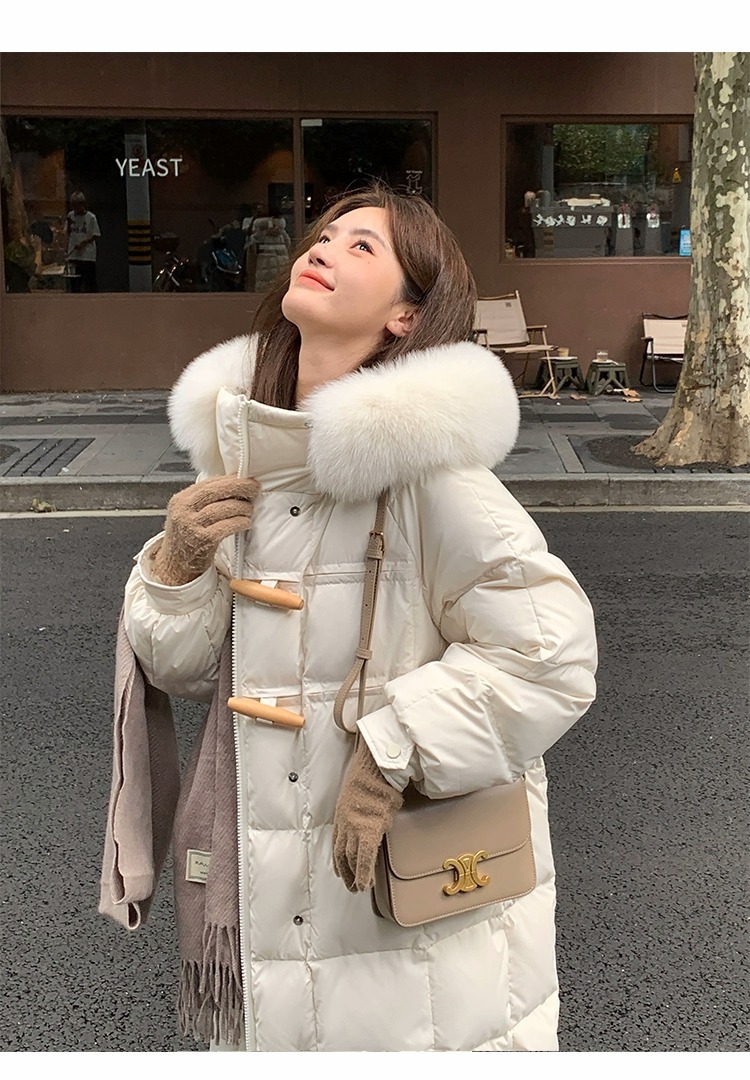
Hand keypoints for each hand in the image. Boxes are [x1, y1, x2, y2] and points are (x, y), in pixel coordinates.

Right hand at [150, 474, 260, 585]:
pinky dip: (240, 522)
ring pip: (224, 508)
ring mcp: (192, 525)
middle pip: (216, 491)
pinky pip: (227, 526)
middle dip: (239, 487)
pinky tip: (246, 523)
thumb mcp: (187, 514)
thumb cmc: (187, 537)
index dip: (230, 479)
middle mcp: (184, 510)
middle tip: (254, 488)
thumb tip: (233, 484)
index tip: (245, 479)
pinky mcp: (203, 540)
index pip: (208, 483)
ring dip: (242, 507)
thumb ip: (204, 500)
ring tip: (250, 509)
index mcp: (181, 500)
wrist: (176, 565)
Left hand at [332, 738, 403, 891]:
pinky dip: (364, 872)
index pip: (338, 842)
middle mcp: (345, 823)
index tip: (341, 871)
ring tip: (360, 887)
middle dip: (346, 871)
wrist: (375, 767)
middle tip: (351, 885)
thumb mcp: (358, 792)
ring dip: (355, 875)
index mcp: (342, 813)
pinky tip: (366, 883)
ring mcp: (356, 827)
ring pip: (352, 858)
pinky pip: (365, 857)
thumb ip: (360, 809)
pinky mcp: (369, 830)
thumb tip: (371, 817)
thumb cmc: (371, 775)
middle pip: (342, 853)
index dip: (339, 859)